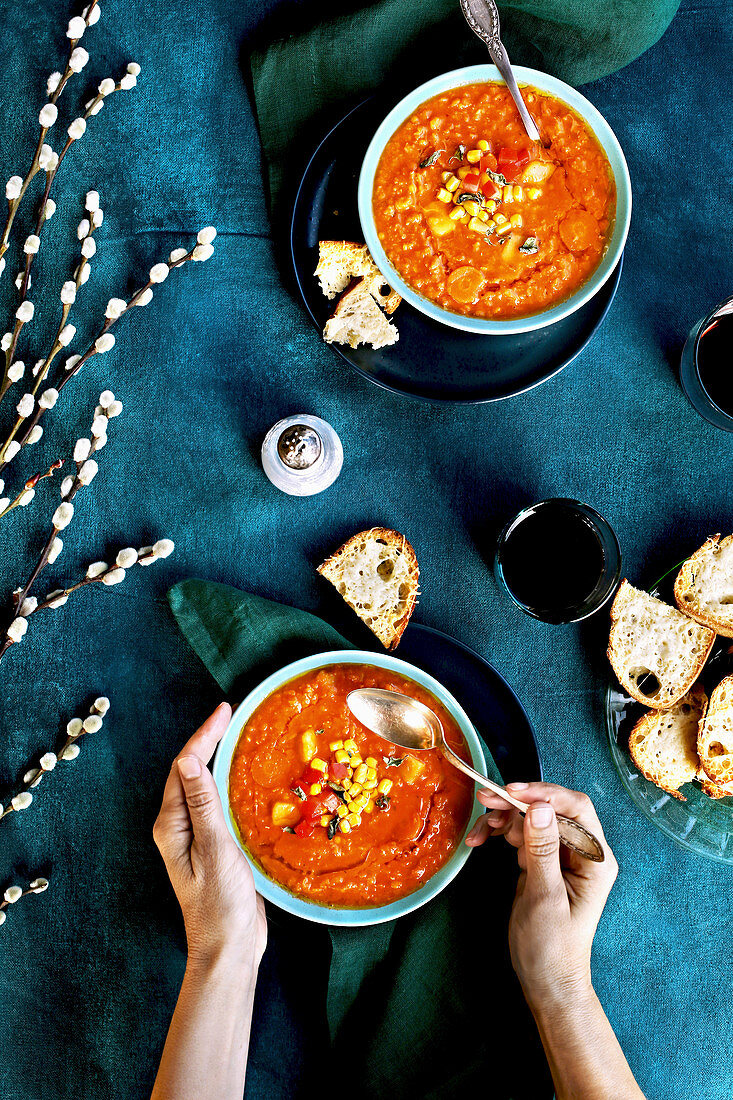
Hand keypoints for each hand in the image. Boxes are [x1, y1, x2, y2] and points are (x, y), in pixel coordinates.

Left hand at [153, 703, 266, 968]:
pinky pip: (214, 801)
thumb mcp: (215, 850)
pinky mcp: (210, 844)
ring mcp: (193, 835)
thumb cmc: (221, 904)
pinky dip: (226, 780)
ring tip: (237, 733)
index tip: (226, 711)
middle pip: (189, 771)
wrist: (228, 947)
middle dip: (209, 739)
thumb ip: (203, 805)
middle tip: (233, 713)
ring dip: (217, 756)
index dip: (205, 735)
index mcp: (171, 824)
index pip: (185, 767)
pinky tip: (242, 775)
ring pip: (201, 784)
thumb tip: (190, 761)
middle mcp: (177, 826)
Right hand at [466, 782, 617, 1006]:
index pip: (576, 809)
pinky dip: (499, 833)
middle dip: (518, 802)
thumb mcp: (545, 897)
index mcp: (595, 859)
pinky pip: (520, 835)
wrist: (546, 982)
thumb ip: (542, 850)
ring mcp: (560, 855)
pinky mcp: (540, 862)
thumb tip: (538, 808)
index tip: (513, 792)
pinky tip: (480, 839)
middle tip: (487, 801)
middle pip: (551, 808)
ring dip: (504, 818)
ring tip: (481, 829)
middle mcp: (582, 852)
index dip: (545, 794)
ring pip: (531, 818)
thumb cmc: (552, 947)